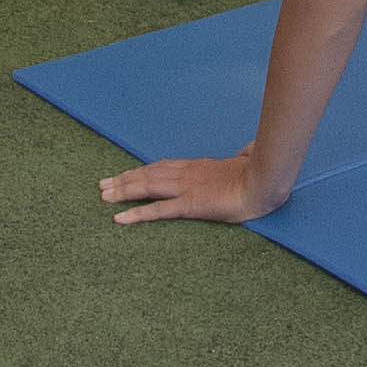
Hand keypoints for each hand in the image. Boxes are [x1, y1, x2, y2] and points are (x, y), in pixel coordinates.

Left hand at [100, 153, 278, 225]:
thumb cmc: (261, 173)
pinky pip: (157, 211)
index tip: (126, 173)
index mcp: (198, 166)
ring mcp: (186, 189)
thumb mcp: (249, 161)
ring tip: (104, 196)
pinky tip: (120, 218)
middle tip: (103, 185)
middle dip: (124, 179)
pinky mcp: (189, 206)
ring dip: (123, 192)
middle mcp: (186, 175)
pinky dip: (136, 214)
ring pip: (146, 188)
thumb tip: (252, 147)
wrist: (264, 182)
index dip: (142, 170)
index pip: (162, 166)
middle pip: (148, 175)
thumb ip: (245, 155)